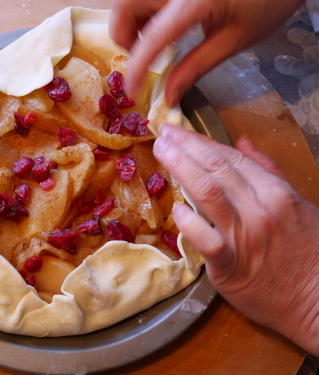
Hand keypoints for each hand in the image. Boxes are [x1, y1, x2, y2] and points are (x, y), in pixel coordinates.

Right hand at [109, 0, 303, 104]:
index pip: (152, 37)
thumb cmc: (268, 1)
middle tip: (141, 54)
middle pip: (124, 7)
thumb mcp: (233, 40)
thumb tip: (169, 95)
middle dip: (123, 35)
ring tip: (153, 39)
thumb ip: (196, 67)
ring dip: (131, 22)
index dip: (136, 66)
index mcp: (194, 0)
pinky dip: (142, 10)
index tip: (131, 89)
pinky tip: (161, 21)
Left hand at [153, 124, 318, 355]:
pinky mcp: (230, 265)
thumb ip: (268, 170)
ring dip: (181, 167)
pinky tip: (176, 210)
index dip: (201, 140)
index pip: (231, 157)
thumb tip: (242, 142)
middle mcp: (259, 207)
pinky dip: (189, 223)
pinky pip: (206, 239)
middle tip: (162, 133)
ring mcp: (244, 235)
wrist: (317, 299)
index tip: (178, 130)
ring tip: (161, 152)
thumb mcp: (296, 202)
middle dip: (185, 146)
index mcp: (275, 191)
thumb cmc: (306, 250)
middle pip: (216, 168)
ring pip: (208, 192)